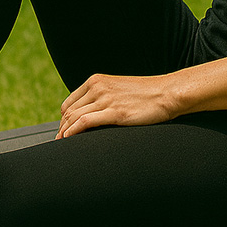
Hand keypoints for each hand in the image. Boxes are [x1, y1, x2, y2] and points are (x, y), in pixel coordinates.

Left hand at [56, 71, 179, 138]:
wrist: (167, 93)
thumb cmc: (146, 95)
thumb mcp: (118, 89)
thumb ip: (103, 97)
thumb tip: (91, 114)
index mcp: (96, 80)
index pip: (69, 103)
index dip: (63, 120)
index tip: (63, 133)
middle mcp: (98, 87)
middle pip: (69, 111)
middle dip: (62, 129)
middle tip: (59, 144)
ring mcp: (106, 99)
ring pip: (74, 117)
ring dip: (64, 133)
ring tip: (62, 146)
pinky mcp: (115, 112)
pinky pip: (85, 122)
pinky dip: (73, 132)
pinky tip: (69, 141)